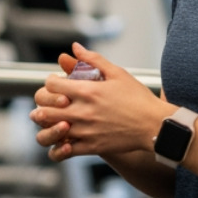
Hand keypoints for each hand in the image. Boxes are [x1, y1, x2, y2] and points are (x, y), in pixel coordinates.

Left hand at [29, 43, 170, 161]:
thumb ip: (93, 59)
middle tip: (49, 103)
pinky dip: (58, 145)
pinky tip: (63, 138)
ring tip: (52, 121)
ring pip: (50, 131)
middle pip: (44, 109)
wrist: (154, 126)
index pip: (51, 85)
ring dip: (46, 125)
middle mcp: (82, 111)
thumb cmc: (137, 98)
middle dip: (42, 104)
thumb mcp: (117, 73)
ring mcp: (85, 131)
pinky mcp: (91, 147)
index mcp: (87, 91)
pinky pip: (64, 151)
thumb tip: (75, 47)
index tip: (56, 84)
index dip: (50, 83)